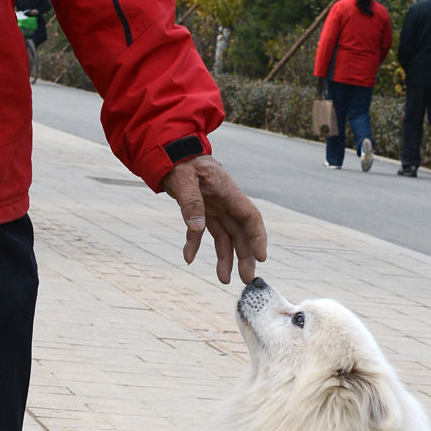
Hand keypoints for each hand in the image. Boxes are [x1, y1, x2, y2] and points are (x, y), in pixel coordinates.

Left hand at [161, 156, 266, 283]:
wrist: (169, 151)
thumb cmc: (179, 160)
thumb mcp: (183, 178)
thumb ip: (191, 203)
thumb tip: (198, 229)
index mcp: (228, 191)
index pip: (250, 217)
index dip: (258, 237)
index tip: (261, 257)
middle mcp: (225, 202)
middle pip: (241, 232)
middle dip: (245, 256)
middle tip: (247, 278)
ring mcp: (214, 207)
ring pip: (225, 236)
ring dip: (225, 258)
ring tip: (223, 279)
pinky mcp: (202, 211)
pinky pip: (202, 232)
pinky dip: (195, 245)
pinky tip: (188, 258)